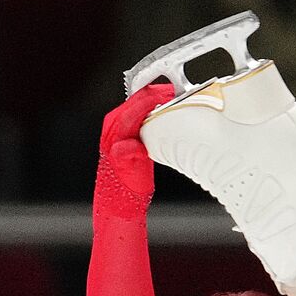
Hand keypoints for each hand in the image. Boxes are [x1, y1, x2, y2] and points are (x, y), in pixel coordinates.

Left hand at [94, 83, 174, 217]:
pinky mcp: (125, 131)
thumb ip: (130, 157)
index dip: (157, 94)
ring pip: (140, 103)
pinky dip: (154, 109)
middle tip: (180, 92)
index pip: (137, 103)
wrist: (120, 203)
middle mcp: (114, 124)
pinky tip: (166, 112)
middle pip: (139, 97)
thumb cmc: (126, 191)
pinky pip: (140, 112)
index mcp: (116, 131)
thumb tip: (130, 145)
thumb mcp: (132, 176)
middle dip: (159, 92)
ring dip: (158, 100)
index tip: (174, 92)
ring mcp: (118, 126)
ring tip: (176, 99)